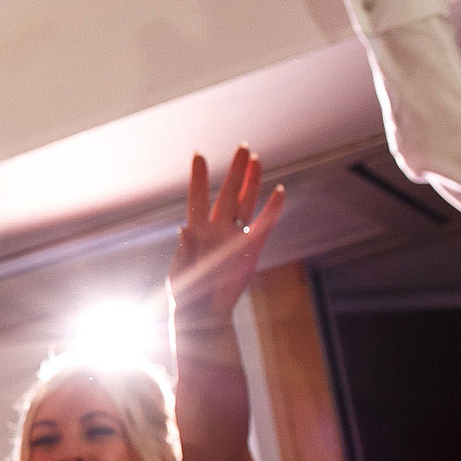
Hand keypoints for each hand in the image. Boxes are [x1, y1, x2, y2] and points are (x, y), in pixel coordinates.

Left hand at [168, 147, 285, 320]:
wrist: (203, 313)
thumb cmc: (185, 292)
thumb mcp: (180, 271)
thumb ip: (185, 251)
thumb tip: (184, 230)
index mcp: (196, 230)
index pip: (197, 197)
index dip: (199, 177)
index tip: (199, 154)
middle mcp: (217, 229)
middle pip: (227, 194)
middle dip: (234, 171)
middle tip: (242, 147)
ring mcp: (235, 237)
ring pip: (246, 203)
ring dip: (252, 183)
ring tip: (257, 160)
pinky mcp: (251, 250)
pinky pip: (264, 226)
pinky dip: (272, 209)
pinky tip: (280, 191)